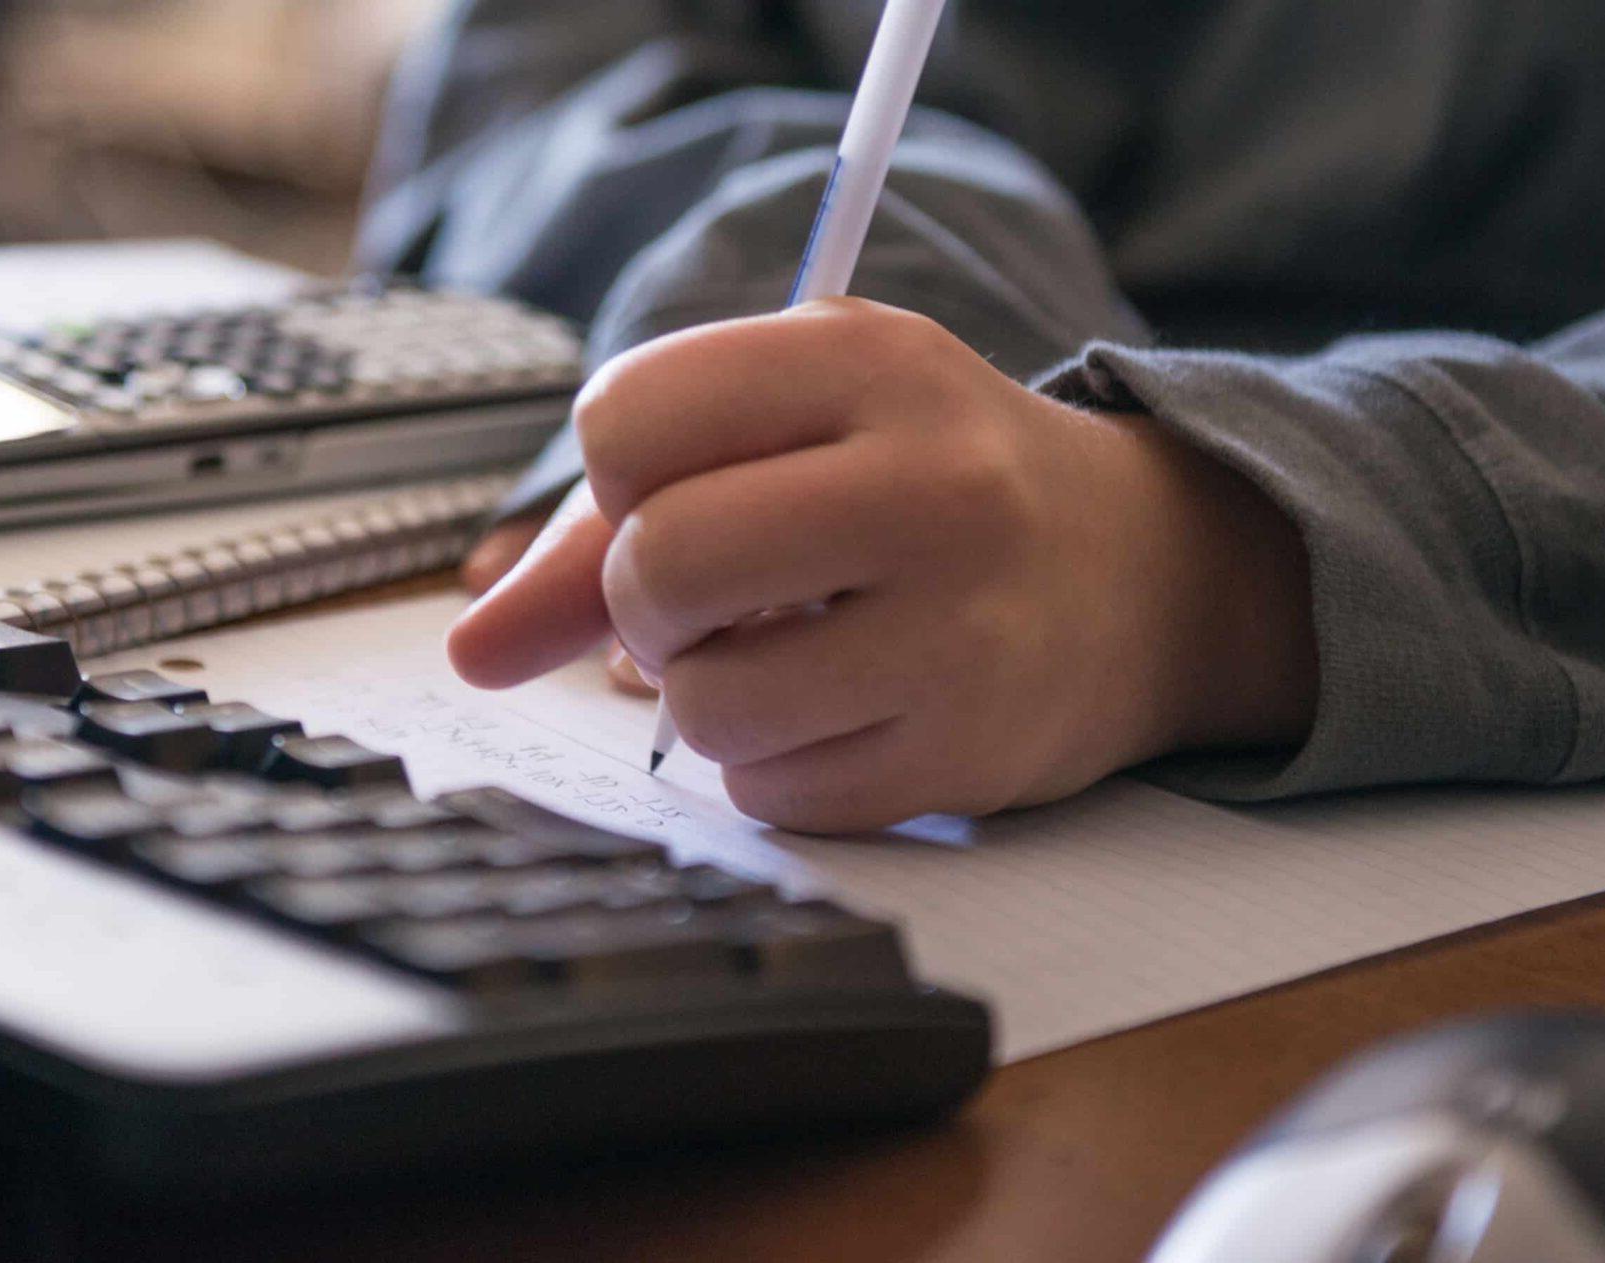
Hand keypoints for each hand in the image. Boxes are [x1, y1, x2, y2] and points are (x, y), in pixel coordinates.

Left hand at [449, 299, 1315, 831]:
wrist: (1134, 575)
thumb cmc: (914, 485)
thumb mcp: (788, 431)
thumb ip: (607, 526)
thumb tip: (470, 647)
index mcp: (867, 359)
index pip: (628, 417)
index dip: (617, 475)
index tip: (672, 486)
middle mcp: (931, 482)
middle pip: (661, 563)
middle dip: (643, 599)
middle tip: (698, 596)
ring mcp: (962, 628)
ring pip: (702, 703)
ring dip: (702, 696)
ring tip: (775, 654)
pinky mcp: (969, 755)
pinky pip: (770, 790)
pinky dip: (771, 763)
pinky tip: (841, 709)